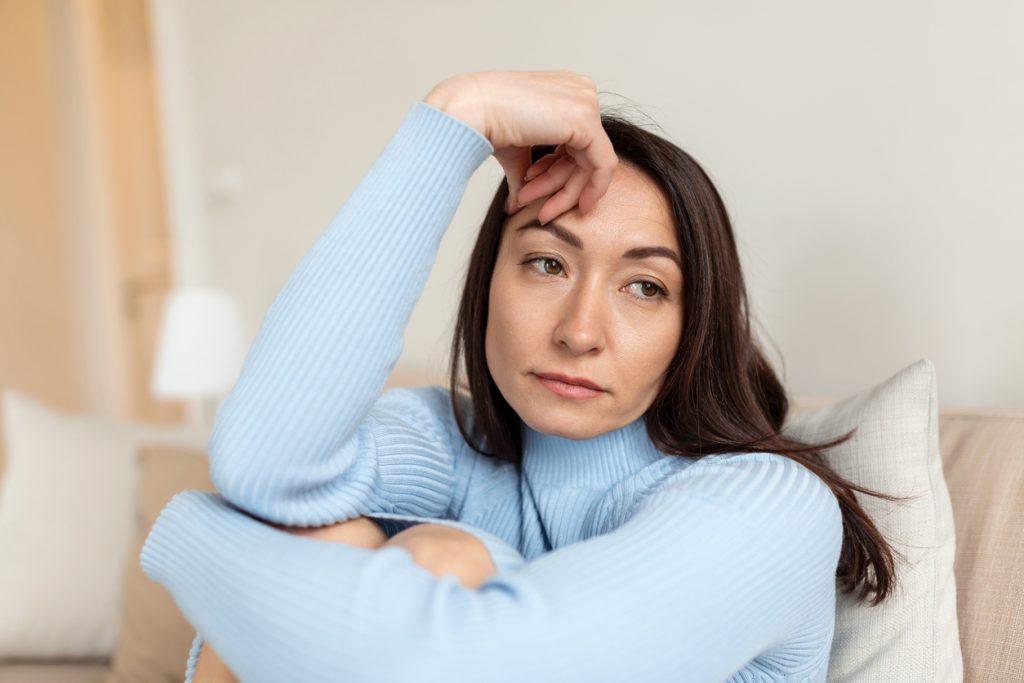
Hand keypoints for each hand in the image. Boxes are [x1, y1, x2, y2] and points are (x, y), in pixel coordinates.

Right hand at [423, 69, 617, 224]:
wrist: (471, 111)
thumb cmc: (485, 121)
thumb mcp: (516, 150)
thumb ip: (528, 171)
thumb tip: (519, 203)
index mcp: (566, 92)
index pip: (575, 142)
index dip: (557, 173)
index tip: (537, 195)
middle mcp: (581, 92)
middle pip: (585, 153)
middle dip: (561, 187)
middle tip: (542, 210)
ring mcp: (586, 102)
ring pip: (593, 163)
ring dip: (566, 192)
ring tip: (542, 210)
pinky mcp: (586, 120)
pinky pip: (603, 165)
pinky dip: (590, 189)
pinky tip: (576, 206)